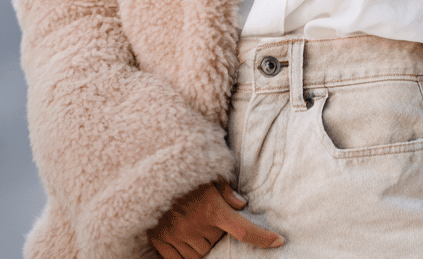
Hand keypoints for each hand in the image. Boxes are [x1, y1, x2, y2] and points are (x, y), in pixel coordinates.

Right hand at [148, 179, 284, 257]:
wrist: (144, 176)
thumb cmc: (179, 171)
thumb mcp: (208, 173)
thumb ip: (225, 190)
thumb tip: (241, 205)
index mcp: (212, 209)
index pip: (243, 230)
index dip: (263, 238)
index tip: (278, 241)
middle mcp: (196, 226)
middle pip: (217, 242)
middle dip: (215, 232)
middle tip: (206, 214)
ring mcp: (177, 237)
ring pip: (200, 254)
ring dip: (201, 244)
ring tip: (193, 224)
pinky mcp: (160, 243)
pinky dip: (184, 255)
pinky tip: (184, 241)